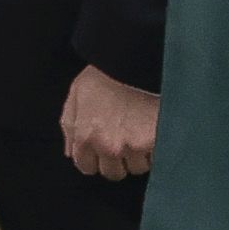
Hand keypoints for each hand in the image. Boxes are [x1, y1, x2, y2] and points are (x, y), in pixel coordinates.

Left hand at [61, 65, 159, 180]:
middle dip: (119, 159)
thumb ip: (70, 125)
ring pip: (138, 167)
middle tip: (126, 138)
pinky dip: (158, 148)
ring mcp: (134, 146)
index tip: (104, 148)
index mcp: (85, 136)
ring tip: (142, 128)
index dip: (95, 158)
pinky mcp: (157, 142)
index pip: (86, 167)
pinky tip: (156, 128)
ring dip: (141, 154)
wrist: (138, 56)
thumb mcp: (78, 92)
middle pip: (113, 172)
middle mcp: (108, 146)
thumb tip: (70, 151)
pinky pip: (158, 158)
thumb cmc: (108, 71)